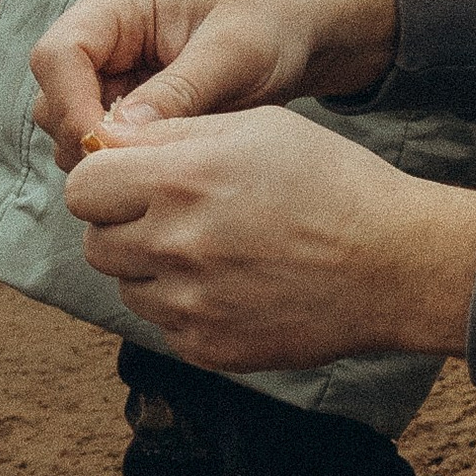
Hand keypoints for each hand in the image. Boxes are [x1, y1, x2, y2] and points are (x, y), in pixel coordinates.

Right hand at [27, 0, 400, 166]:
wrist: (296, 33)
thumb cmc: (270, 24)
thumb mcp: (235, 52)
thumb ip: (179, 90)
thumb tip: (119, 136)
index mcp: (117, 2)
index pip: (58, 55)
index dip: (73, 107)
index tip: (112, 149)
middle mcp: (101, 35)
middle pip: (53, 96)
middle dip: (87, 137)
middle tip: (143, 162)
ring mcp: (109, 72)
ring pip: (67, 127)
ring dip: (104, 154)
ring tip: (164, 158)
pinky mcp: (123, 105)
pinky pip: (99, 143)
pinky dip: (123, 160)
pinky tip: (167, 161)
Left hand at [64, 104, 475, 373]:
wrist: (392, 264)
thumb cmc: (330, 181)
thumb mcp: (256, 127)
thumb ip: (172, 131)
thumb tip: (108, 139)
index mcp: (181, 179)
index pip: (83, 187)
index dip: (106, 179)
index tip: (136, 180)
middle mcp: (174, 245)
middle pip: (96, 242)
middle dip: (124, 226)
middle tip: (176, 216)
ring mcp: (189, 305)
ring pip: (127, 287)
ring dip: (152, 269)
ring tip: (214, 250)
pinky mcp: (208, 348)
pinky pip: (164, 326)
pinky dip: (185, 307)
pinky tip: (234, 285)